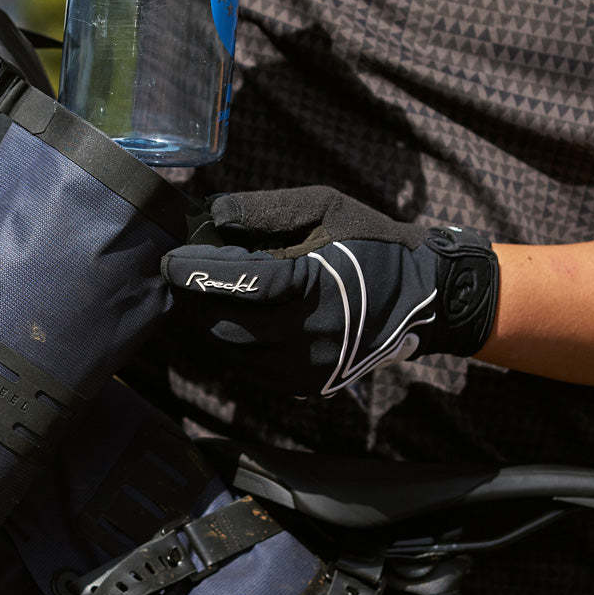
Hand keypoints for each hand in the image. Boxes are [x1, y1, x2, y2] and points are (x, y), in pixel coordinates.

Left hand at [161, 187, 498, 395]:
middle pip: (223, 324)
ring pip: (230, 350)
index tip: (169, 260)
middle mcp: (307, 337)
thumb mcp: (325, 207)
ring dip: (211, 320)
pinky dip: (234, 342)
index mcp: (314, 287)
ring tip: (210, 292)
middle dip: (196, 298)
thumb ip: (267, 209)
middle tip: (185, 273)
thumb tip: (211, 214)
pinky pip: (249, 368)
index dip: (198, 271)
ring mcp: (306, 369)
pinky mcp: (306, 387)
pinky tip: (239, 315)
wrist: (424, 299)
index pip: (240, 283)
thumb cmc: (369, 244)